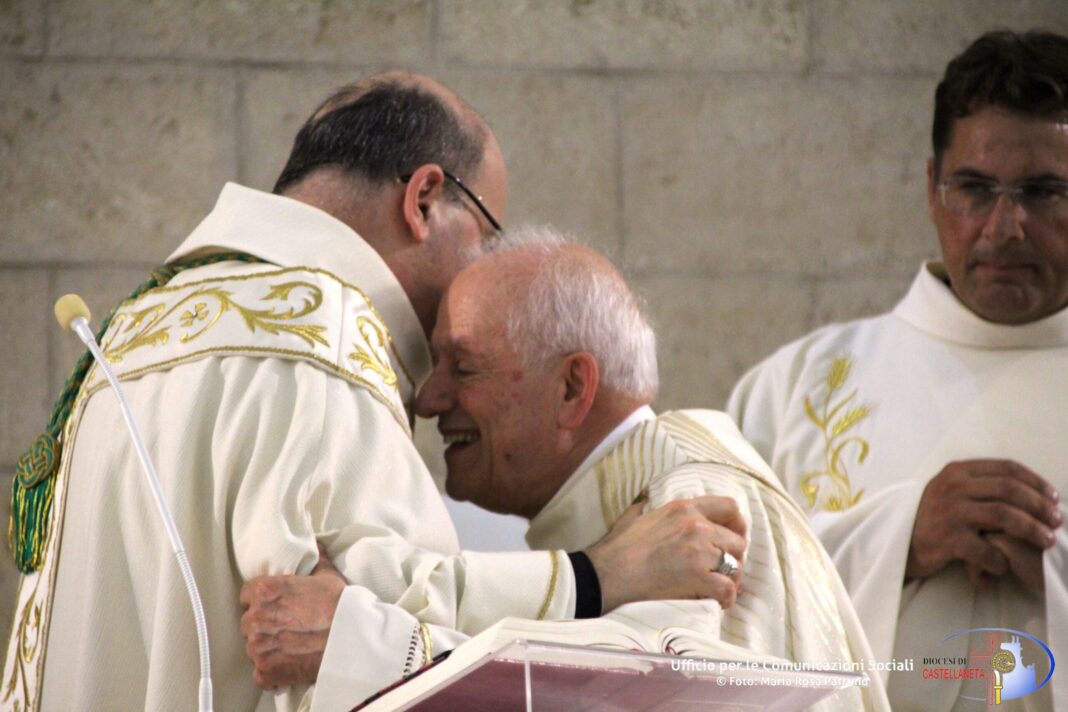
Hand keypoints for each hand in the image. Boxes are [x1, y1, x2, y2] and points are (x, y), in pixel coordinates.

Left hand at [240, 546, 346, 688]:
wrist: (352, 639)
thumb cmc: (340, 606)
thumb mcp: (327, 574)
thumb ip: (314, 559)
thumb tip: (315, 544)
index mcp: (265, 591)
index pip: (247, 595)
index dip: (260, 600)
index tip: (273, 606)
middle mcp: (256, 618)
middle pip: (248, 622)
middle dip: (263, 625)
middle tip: (285, 628)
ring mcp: (258, 647)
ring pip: (253, 648)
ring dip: (267, 648)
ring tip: (290, 647)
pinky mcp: (265, 670)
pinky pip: (260, 673)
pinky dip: (272, 672)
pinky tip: (289, 665)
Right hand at [586, 495, 747, 612]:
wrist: (606, 575)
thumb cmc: (617, 549)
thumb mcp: (634, 515)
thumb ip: (648, 506)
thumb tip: (646, 500)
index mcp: (683, 508)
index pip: (729, 507)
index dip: (737, 524)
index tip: (732, 537)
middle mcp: (696, 526)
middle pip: (737, 541)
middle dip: (734, 558)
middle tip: (724, 570)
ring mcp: (698, 552)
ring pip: (736, 566)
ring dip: (731, 579)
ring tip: (720, 588)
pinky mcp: (698, 578)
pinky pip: (728, 589)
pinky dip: (727, 598)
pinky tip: (717, 601)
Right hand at [906, 460, 1060, 581]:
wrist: (898, 543)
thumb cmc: (933, 519)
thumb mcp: (951, 492)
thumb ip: (980, 486)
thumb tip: (1030, 493)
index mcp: (957, 471)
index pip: (1006, 468)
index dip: (1036, 481)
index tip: (1054, 497)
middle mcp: (952, 487)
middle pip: (1009, 489)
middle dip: (1040, 505)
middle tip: (1057, 521)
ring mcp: (949, 512)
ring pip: (1004, 515)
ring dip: (1031, 529)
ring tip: (1046, 540)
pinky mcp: (946, 538)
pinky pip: (986, 549)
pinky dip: (1000, 560)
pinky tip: (1004, 567)